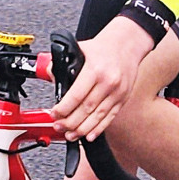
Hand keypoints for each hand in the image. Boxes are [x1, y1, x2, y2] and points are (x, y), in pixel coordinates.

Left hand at [54, 16, 154, 140]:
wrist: (128, 43)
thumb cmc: (104, 47)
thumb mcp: (80, 49)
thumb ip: (63, 63)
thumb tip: (50, 76)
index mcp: (95, 69)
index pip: (76, 95)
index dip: (63, 109)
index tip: (54, 114)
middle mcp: (108, 82)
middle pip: (86, 109)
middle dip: (70, 122)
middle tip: (58, 126)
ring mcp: (117, 92)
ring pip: (98, 116)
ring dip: (82, 129)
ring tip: (70, 135)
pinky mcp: (123, 98)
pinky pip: (110, 117)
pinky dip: (99, 128)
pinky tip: (89, 135)